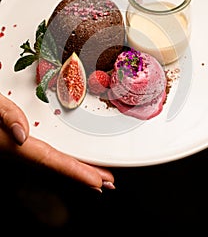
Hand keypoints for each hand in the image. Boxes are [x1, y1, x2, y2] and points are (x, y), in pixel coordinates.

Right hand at [0, 93, 114, 191]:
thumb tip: (22, 134)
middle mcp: (19, 150)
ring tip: (96, 176)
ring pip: (53, 162)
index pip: (53, 160)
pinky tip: (69, 162)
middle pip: (58, 165)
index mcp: (15, 144)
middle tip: (107, 183)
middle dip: (84, 176)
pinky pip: (46, 156)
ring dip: (76, 170)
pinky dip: (62, 162)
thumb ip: (5, 115)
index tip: (97, 181)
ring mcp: (19, 150)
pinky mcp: (19, 146)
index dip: (76, 172)